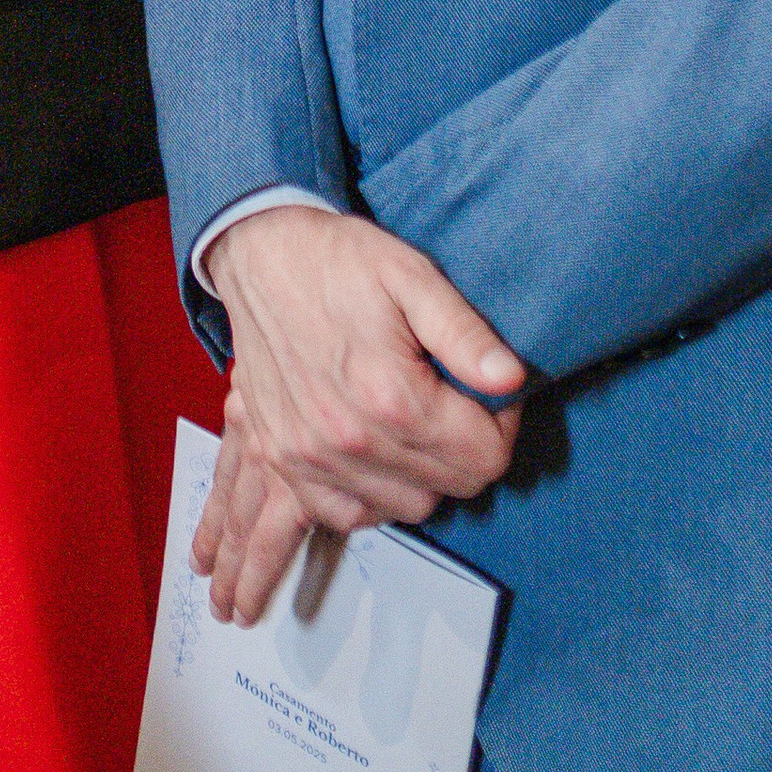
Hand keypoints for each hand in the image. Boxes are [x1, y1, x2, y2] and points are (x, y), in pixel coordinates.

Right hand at [196, 207, 525, 622]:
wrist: (259, 256)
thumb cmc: (337, 262)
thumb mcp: (412, 276)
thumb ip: (465, 333)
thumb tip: (512, 379)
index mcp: (390, 396)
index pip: (484, 458)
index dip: (501, 426)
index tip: (489, 394)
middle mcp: (349, 439)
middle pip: (450, 487)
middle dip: (467, 451)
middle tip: (453, 404)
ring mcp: (309, 457)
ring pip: (406, 508)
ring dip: (424, 477)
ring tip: (417, 427)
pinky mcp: (283, 460)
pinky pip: (343, 516)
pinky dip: (370, 498)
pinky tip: (378, 461)